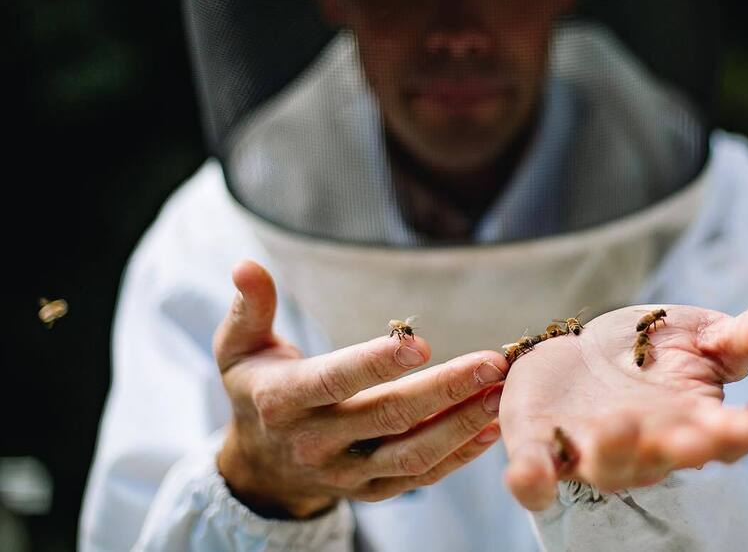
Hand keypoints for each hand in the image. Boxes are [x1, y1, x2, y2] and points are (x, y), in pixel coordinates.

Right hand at [214, 260, 507, 517]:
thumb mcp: (238, 349)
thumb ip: (249, 309)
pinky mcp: (370, 492)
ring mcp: (345, 473)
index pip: (335, 381)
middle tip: (491, 363)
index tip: (422, 343)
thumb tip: (246, 265)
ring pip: (410, 453)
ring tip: (500, 393)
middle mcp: (315, 442)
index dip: (376, 363)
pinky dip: (458, 456)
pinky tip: (491, 427)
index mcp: (283, 402)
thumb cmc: (256, 390)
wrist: (259, 466)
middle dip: (445, 389)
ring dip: (461, 424)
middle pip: (388, 416)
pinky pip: (419, 477)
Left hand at [499, 301, 747, 509]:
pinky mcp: (543, 443)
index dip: (739, 432)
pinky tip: (528, 481)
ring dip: (613, 450)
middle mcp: (646, 445)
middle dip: (681, 448)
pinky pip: (538, 472)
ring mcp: (592, 448)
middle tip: (694, 440)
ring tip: (617, 428)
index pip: (723, 434)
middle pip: (667, 454)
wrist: (586, 356)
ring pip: (607, 462)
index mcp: (692, 421)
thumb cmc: (658, 352)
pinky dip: (533, 480)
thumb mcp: (712, 336)